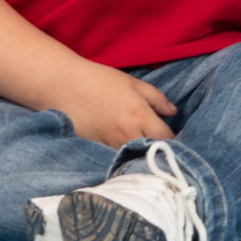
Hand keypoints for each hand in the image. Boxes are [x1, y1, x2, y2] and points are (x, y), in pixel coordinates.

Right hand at [51, 61, 176, 146]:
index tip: (177, 140)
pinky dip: (121, 158)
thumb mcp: (133, 83)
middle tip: (165, 149)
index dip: (176, 141)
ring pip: (133, 159)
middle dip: (161, 152)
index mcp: (140, 116)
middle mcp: (126, 134)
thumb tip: (173, 113)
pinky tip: (122, 153)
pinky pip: (113, 158)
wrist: (62, 85)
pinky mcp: (94, 150)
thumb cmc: (99, 80)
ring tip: (145, 153)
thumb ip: (157, 99)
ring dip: (141, 157)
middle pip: (152, 153)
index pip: (167, 138)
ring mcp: (109, 145)